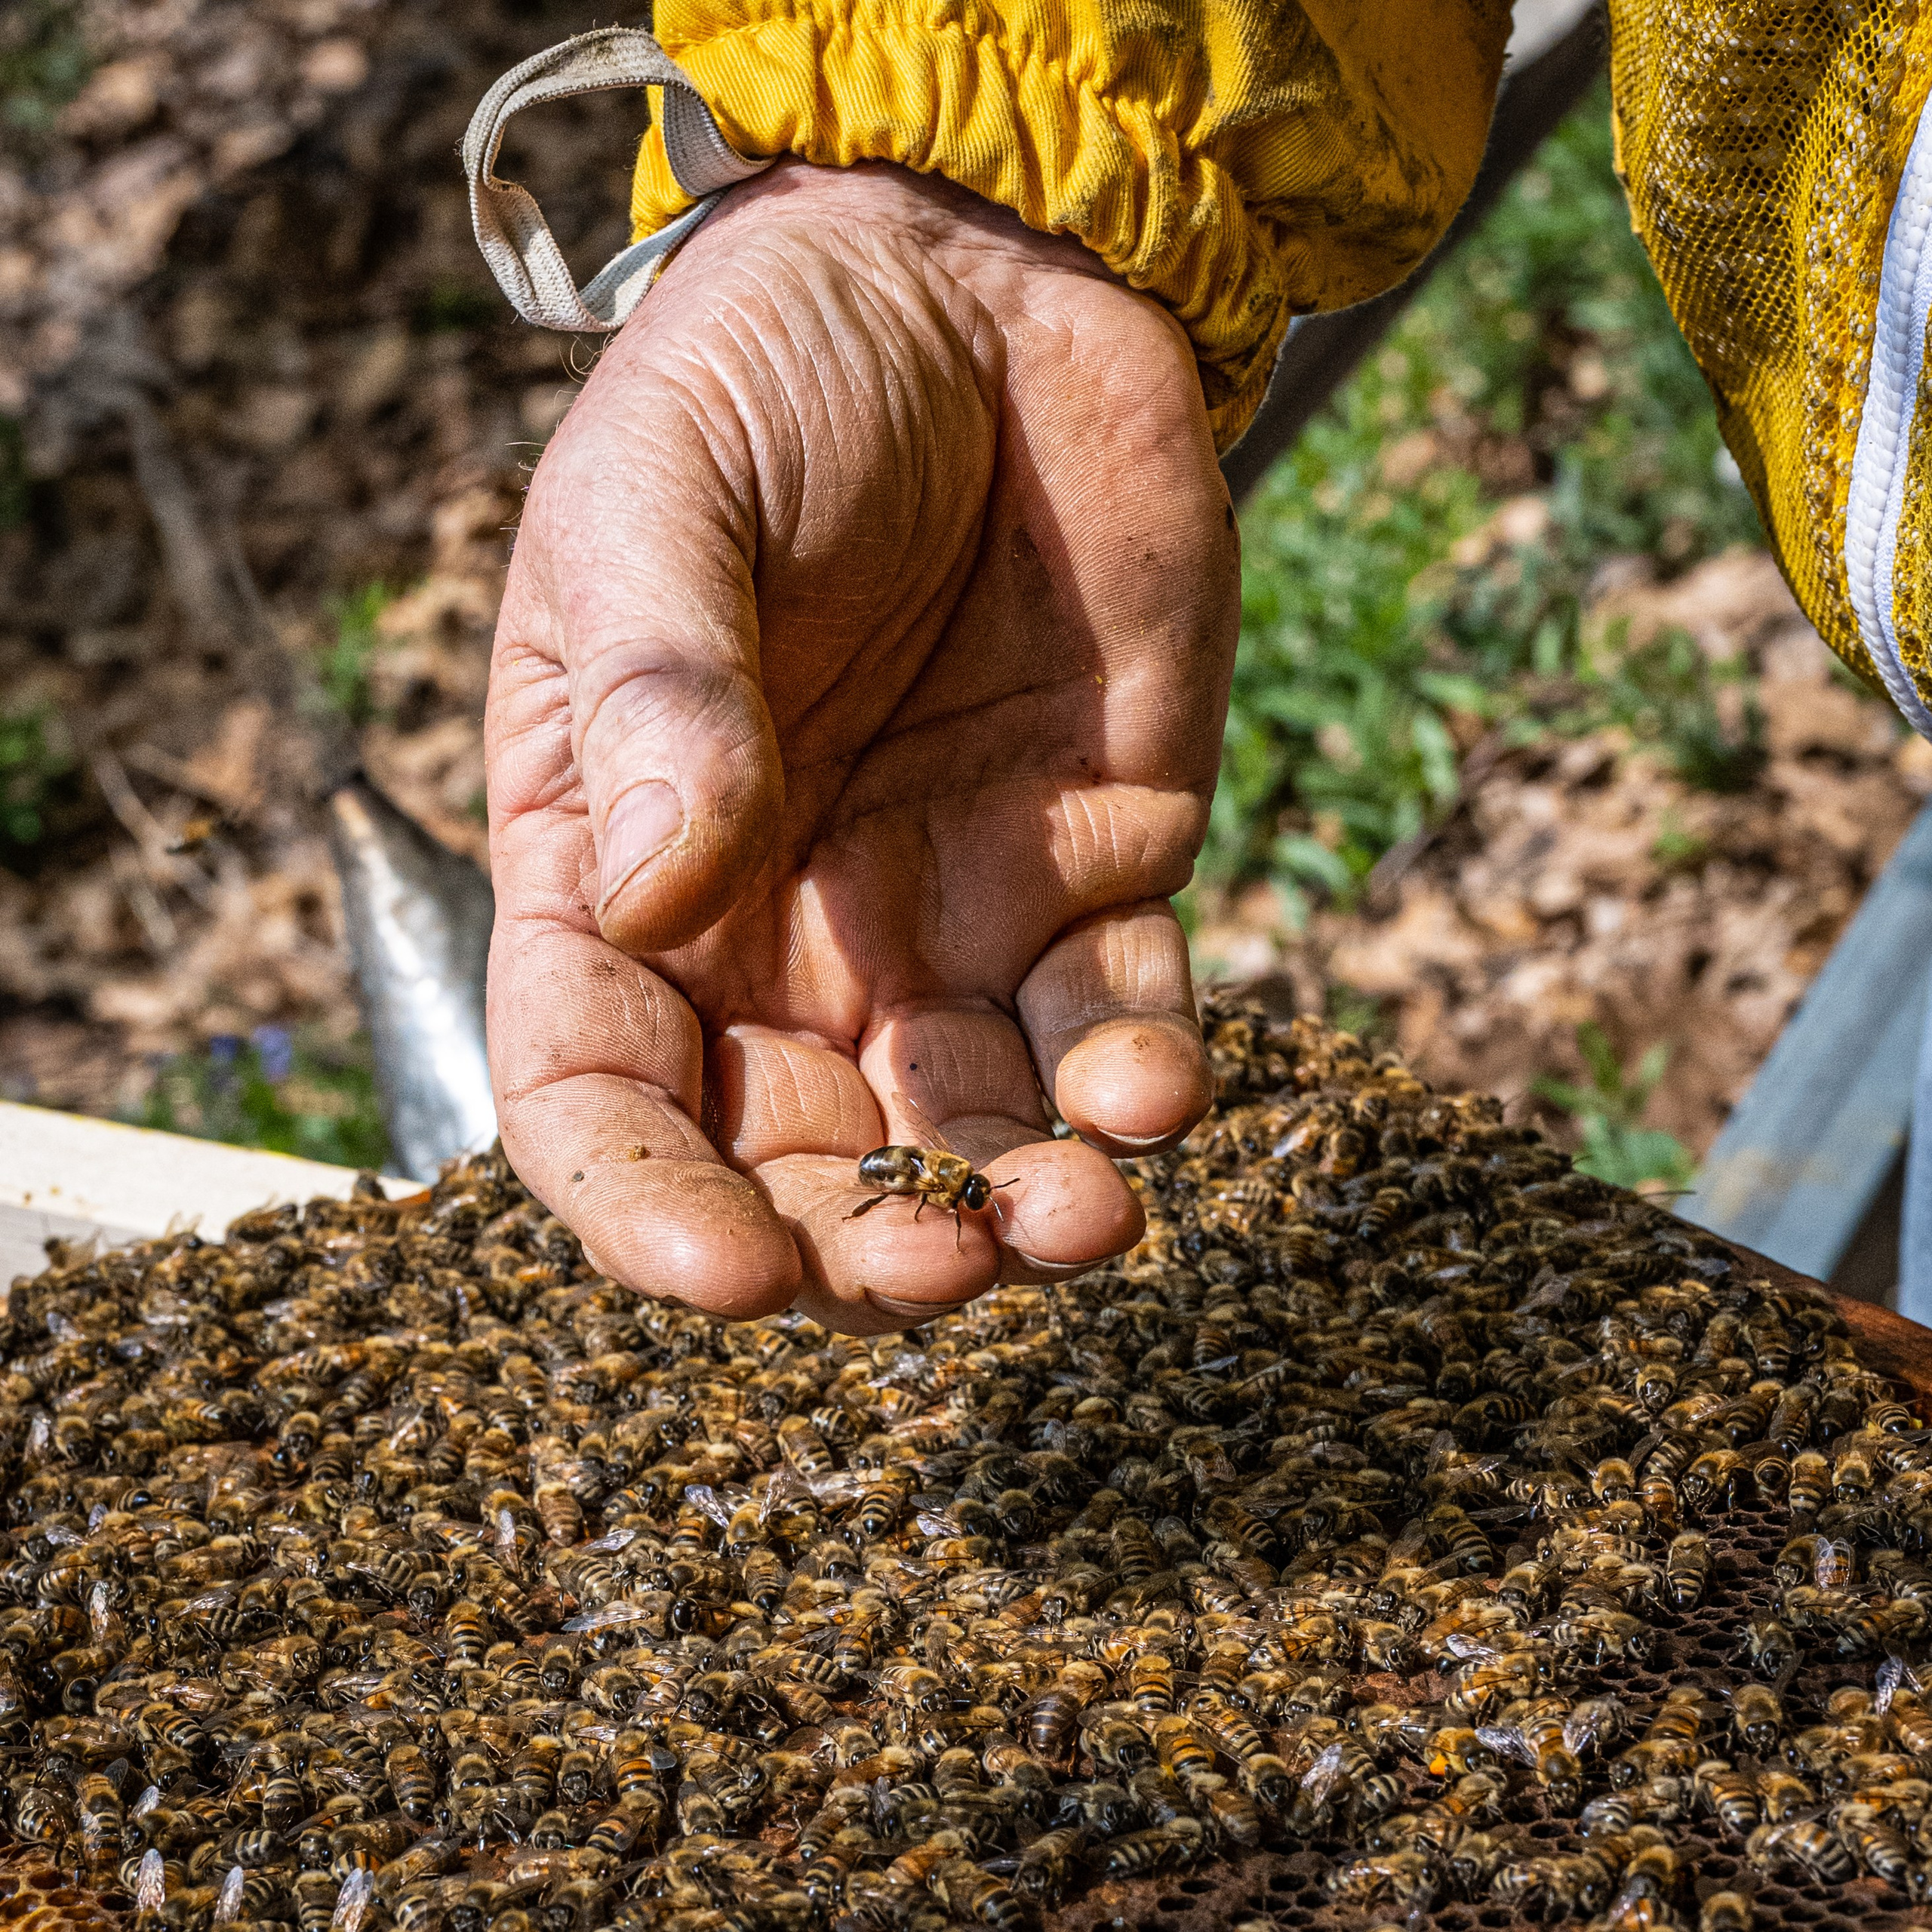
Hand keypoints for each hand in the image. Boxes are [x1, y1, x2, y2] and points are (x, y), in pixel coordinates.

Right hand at [486, 159, 1238, 1332]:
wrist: (980, 283)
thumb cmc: (772, 372)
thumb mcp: (664, 499)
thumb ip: (661, 694)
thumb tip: (659, 895)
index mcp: (618, 863)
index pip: (599, 1089)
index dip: (646, 1206)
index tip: (726, 1279)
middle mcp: (776, 926)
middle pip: (793, 1156)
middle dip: (859, 1247)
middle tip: (939, 1268)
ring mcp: (941, 912)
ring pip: (968, 1123)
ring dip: (1021, 1202)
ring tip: (1079, 1219)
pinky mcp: (1094, 869)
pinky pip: (1113, 1018)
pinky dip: (1138, 1080)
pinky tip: (1158, 1100)